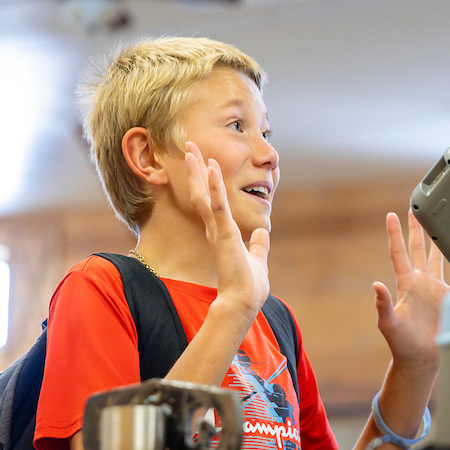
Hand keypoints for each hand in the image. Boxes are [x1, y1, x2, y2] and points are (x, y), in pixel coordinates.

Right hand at [186, 141, 269, 324]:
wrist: (243, 302)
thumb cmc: (248, 287)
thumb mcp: (257, 259)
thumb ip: (258, 245)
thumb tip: (262, 231)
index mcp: (222, 234)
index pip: (211, 202)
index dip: (207, 182)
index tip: (206, 162)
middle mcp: (216, 229)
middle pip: (201, 193)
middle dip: (195, 170)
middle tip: (188, 147)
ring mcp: (218, 230)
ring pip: (204, 195)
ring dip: (198, 171)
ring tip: (190, 149)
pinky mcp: (224, 234)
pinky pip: (218, 206)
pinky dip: (215, 187)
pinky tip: (211, 168)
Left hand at [373, 210, 449, 375]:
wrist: (421, 360)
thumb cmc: (401, 344)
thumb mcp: (389, 323)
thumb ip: (383, 304)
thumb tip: (376, 285)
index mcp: (406, 284)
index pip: (399, 253)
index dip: (395, 233)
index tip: (391, 214)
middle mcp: (422, 283)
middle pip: (420, 249)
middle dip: (419, 229)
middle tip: (418, 209)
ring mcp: (437, 291)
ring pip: (442, 260)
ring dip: (444, 244)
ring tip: (449, 225)